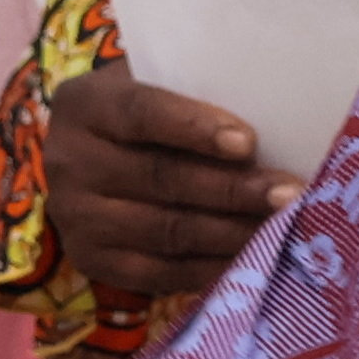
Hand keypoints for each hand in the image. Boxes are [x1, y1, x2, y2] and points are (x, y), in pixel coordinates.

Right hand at [44, 65, 295, 302]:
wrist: (88, 162)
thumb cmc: (145, 115)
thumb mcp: (154, 85)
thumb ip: (197, 92)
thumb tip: (279, 111)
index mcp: (84, 105)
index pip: (141, 113)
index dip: (194, 128)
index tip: (248, 143)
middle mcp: (69, 162)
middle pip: (160, 178)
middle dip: (232, 189)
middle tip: (289, 194)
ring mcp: (77, 219)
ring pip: (166, 230)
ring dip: (232, 232)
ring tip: (283, 227)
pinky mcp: (93, 262)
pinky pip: (161, 273)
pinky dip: (212, 267)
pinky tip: (254, 257)